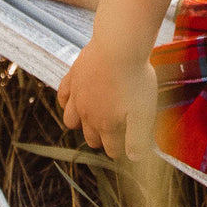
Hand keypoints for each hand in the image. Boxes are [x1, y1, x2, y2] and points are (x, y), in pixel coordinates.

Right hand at [57, 38, 158, 161]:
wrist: (118, 47)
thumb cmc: (135, 79)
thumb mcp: (144, 113)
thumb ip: (138, 138)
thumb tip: (134, 159)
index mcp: (107, 125)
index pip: (110, 148)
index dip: (119, 151)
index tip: (124, 150)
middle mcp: (88, 114)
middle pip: (90, 137)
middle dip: (100, 140)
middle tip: (111, 136)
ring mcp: (77, 96)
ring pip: (70, 119)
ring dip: (79, 124)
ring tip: (91, 120)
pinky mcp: (73, 77)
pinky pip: (63, 95)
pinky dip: (66, 102)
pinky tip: (73, 100)